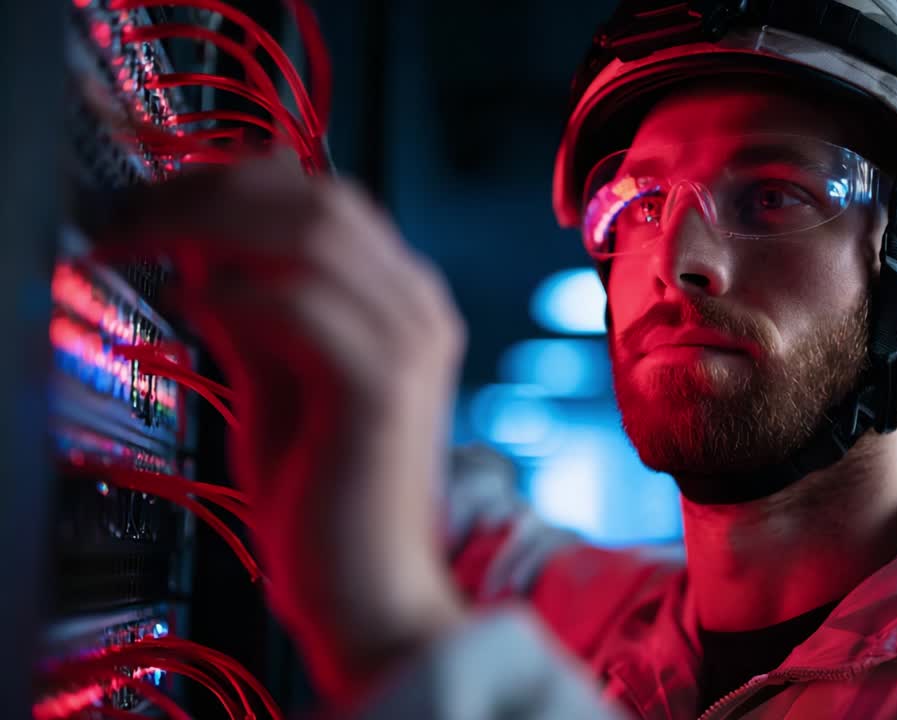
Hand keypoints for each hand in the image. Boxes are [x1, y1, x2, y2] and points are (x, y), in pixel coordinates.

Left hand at [101, 154, 466, 701]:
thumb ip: (254, 323)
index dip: (236, 182)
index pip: (325, 202)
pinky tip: (191, 302)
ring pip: (313, 234)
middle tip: (133, 211)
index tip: (159, 195)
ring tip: (144, 242)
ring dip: (212, 226)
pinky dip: (238, 292)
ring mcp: (410, 345)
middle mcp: (418, 311)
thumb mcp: (278, 388)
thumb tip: (204, 261)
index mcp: (402, 307)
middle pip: (319, 200)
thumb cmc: (329, 502)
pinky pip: (303, 304)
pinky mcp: (383, 388)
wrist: (371, 591)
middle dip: (213, 191)